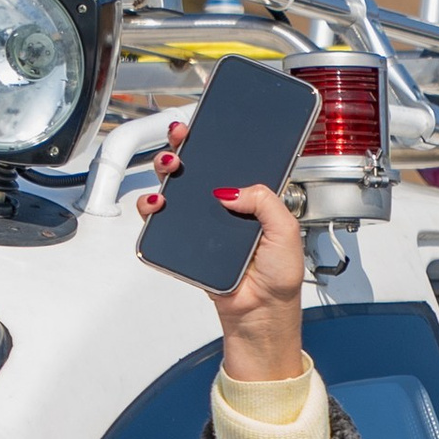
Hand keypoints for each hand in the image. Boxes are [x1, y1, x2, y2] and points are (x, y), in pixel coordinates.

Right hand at [136, 122, 305, 380]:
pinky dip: (153, 209)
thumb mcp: (286, 231)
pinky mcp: (185, 243)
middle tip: (183, 140)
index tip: (206, 124)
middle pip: (196, 168)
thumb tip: (231, 190)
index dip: (216, 141)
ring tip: (172, 170)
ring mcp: (202, 224)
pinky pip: (161, 222)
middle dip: (184, 147)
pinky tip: (158, 204)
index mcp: (251, 199)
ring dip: (166, 172)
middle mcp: (224, 207)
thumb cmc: (279, 278)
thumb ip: (265, 202)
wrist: (261, 314)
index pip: (229, 162)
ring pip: (175, 188)